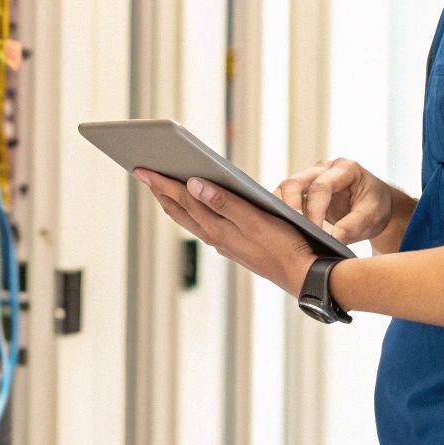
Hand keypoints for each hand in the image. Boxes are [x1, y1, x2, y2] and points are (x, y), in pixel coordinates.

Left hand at [133, 169, 316, 294]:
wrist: (302, 275)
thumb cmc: (284, 245)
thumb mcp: (255, 220)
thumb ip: (223, 202)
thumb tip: (192, 184)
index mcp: (217, 228)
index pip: (182, 199)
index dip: (161, 183)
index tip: (141, 169)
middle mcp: (215, 237)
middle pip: (180, 210)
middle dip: (160, 191)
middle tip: (142, 173)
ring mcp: (224, 243)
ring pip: (190, 219)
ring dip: (173, 202)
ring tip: (161, 186)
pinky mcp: (234, 246)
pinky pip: (203, 225)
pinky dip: (191, 212)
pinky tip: (193, 206)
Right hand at [274, 158, 393, 246]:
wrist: (375, 207)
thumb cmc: (375, 207)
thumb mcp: (373, 216)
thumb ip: (354, 226)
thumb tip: (333, 238)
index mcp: (344, 168)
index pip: (321, 187)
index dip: (315, 211)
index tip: (316, 233)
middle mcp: (323, 168)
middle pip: (294, 183)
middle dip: (290, 207)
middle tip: (293, 231)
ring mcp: (310, 178)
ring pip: (285, 190)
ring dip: (282, 210)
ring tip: (286, 231)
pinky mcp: (302, 193)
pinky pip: (285, 201)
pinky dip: (283, 215)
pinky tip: (286, 231)